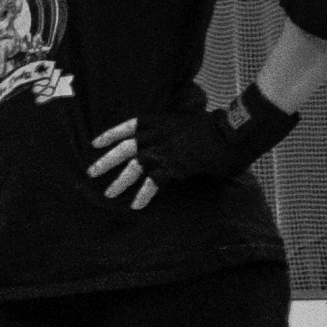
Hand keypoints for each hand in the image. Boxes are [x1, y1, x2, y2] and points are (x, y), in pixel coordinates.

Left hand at [92, 87, 296, 208]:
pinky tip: (136, 205)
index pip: (130, 125)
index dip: (111, 134)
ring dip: (120, 181)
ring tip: (109, 194)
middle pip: (125, 146)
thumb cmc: (220, 126)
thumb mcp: (192, 121)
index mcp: (163, 121)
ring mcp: (167, 150)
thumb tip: (176, 139)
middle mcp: (160, 134)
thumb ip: (178, 130)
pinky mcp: (176, 166)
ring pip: (133, 165)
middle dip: (106, 160)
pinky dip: (143, 194)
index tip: (95, 142)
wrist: (235, 130)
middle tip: (91, 172)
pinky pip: (153, 182)